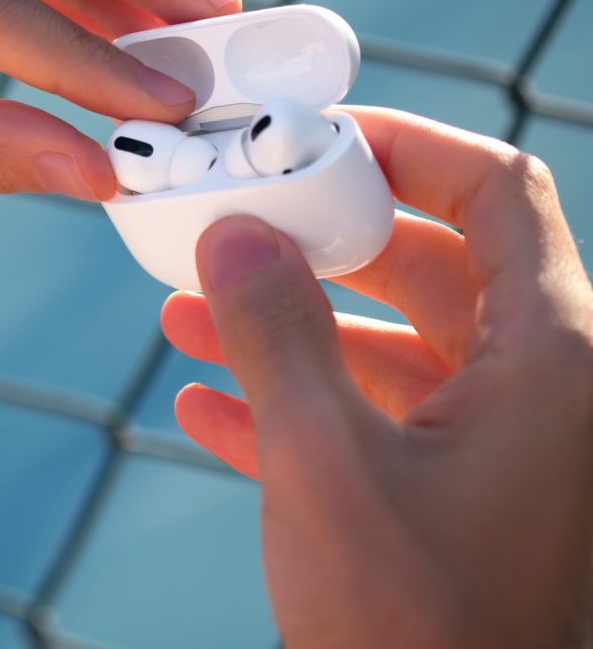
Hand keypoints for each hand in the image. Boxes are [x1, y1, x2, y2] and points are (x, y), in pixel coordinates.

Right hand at [162, 108, 592, 647]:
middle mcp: (540, 392)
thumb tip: (234, 235)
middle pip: (429, 263)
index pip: (496, 193)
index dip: (408, 149)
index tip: (316, 140)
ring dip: (291, 325)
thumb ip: (277, 333)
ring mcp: (497, 449)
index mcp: (551, 359)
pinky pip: (374, 418)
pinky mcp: (450, 499)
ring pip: (392, 344)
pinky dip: (296, 400)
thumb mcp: (325, 461)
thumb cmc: (413, 626)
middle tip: (234, 225)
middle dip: (320, 244)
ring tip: (189, 312)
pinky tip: (202, 404)